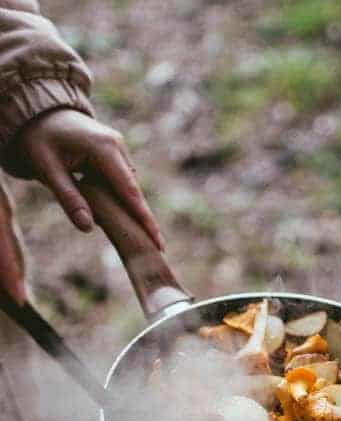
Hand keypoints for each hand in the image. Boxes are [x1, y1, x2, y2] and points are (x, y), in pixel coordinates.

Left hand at [18, 109, 163, 249]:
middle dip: (139, 218)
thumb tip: (88, 228)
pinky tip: (101, 203)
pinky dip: (115, 195)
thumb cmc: (40, 138)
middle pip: (133, 191)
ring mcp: (119, 147)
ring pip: (126, 187)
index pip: (130, 192)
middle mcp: (118, 146)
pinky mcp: (115, 151)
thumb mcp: (47, 170)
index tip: (159, 242)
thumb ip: (69, 199)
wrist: (39, 111)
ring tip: (113, 222)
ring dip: (121, 206)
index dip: (145, 220)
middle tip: (151, 247)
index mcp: (104, 149)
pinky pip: (120, 180)